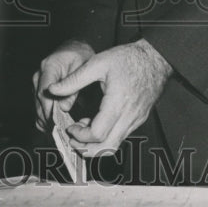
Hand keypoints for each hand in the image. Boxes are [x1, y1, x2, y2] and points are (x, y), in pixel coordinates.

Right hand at [33, 40, 94, 130]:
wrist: (74, 48)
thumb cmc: (80, 56)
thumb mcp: (83, 68)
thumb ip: (74, 87)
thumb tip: (64, 107)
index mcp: (49, 67)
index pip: (45, 93)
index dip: (49, 111)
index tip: (56, 125)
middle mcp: (39, 76)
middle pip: (39, 103)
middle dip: (48, 120)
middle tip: (59, 136)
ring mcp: (37, 83)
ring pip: (38, 106)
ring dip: (46, 121)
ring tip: (57, 136)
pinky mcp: (39, 89)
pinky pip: (39, 106)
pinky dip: (44, 118)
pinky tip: (52, 129)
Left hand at [46, 39, 171, 155]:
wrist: (155, 58)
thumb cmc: (127, 58)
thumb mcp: (97, 63)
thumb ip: (73, 79)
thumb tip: (52, 90)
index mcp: (117, 103)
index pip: (97, 134)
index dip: (80, 136)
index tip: (70, 127)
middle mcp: (129, 117)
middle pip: (106, 148)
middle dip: (86, 148)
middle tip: (72, 137)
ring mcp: (136, 120)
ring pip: (114, 145)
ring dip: (95, 143)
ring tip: (82, 128)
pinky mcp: (139, 119)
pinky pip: (121, 136)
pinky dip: (106, 136)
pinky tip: (95, 121)